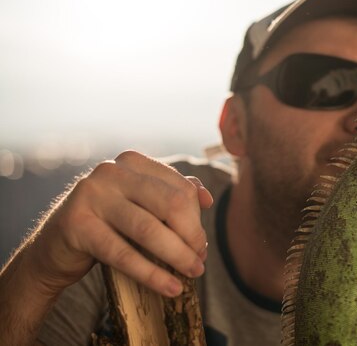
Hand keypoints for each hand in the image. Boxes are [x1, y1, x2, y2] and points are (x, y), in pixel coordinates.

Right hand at [28, 150, 212, 297]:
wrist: (56, 246)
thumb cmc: (108, 222)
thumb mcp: (141, 202)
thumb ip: (173, 193)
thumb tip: (207, 198)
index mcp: (133, 162)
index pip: (181, 188)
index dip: (196, 220)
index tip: (202, 244)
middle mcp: (111, 172)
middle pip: (170, 204)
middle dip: (191, 236)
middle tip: (200, 261)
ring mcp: (92, 196)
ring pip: (149, 230)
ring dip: (178, 256)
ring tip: (193, 273)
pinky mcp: (77, 225)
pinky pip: (124, 254)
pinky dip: (153, 274)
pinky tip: (171, 287)